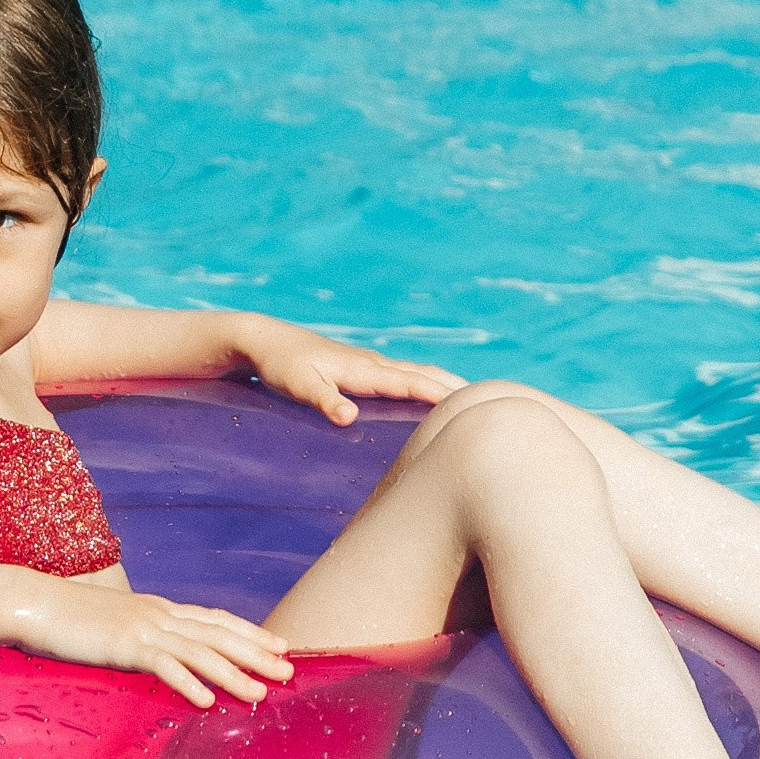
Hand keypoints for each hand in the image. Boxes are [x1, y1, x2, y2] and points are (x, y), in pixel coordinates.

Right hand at [21, 580, 293, 707]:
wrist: (33, 603)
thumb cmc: (69, 619)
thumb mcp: (114, 625)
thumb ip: (139, 636)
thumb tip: (156, 654)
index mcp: (158, 609)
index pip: (214, 619)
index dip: (250, 632)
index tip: (279, 644)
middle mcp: (159, 614)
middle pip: (218, 634)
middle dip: (256, 653)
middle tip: (289, 670)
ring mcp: (143, 628)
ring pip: (200, 651)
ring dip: (234, 673)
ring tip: (260, 693)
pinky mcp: (124, 646)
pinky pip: (163, 666)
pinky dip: (187, 683)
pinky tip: (206, 701)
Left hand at [230, 315, 467, 427]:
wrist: (264, 340)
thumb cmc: (280, 366)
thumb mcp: (297, 386)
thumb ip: (323, 402)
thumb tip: (349, 418)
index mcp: (363, 370)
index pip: (410, 383)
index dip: (440, 395)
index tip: (471, 406)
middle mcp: (373, 364)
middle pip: (424, 375)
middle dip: (456, 388)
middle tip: (495, 402)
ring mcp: (370, 364)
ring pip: (417, 372)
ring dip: (446, 383)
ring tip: (475, 398)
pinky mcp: (363, 368)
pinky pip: (405, 375)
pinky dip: (427, 383)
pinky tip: (433, 392)